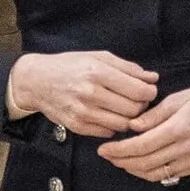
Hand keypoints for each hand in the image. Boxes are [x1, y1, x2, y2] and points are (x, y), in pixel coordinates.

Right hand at [10, 51, 158, 137]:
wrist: (36, 81)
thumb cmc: (71, 65)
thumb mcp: (99, 57)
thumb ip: (128, 68)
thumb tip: (153, 78)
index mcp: (98, 73)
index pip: (137, 91)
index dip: (150, 92)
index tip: (150, 90)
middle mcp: (90, 94)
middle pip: (133, 109)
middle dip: (142, 106)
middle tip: (139, 100)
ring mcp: (82, 112)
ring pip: (122, 124)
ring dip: (130, 118)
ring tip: (126, 108)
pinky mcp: (76, 126)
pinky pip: (107, 132)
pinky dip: (114, 126)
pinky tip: (110, 115)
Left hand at [96, 84, 189, 181]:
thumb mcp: (180, 97)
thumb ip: (154, 114)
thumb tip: (131, 126)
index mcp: (181, 127)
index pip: (142, 145)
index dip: (119, 150)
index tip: (104, 148)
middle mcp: (186, 147)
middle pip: (144, 162)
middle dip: (121, 161)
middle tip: (106, 155)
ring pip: (153, 173)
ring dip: (133, 169)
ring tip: (120, 160)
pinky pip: (166, 175)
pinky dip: (149, 172)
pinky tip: (140, 163)